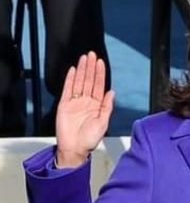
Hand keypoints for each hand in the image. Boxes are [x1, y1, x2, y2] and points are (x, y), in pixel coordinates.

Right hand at [55, 52, 114, 167]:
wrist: (75, 148)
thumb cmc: (90, 139)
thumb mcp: (103, 123)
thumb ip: (107, 107)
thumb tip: (112, 93)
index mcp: (97, 105)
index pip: (99, 85)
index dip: (100, 74)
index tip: (101, 63)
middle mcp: (86, 102)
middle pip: (89, 80)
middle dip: (91, 67)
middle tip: (92, 55)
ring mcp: (75, 102)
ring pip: (79, 82)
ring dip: (82, 70)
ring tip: (84, 58)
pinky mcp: (64, 104)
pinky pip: (68, 89)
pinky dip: (70, 79)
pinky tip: (73, 70)